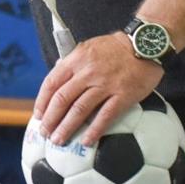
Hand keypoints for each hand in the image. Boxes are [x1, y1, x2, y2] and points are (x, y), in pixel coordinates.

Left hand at [33, 32, 162, 146]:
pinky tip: (86, 141)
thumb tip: (57, 82)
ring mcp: (105, 84)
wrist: (146, 43)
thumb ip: (72, 64)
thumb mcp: (87, 48)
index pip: (51, 83)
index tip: (38, 116)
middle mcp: (87, 72)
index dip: (42, 102)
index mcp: (75, 60)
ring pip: (80, 109)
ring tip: (59, 140)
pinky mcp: (123, 94)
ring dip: (66, 127)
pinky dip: (94, 130)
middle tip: (45, 133)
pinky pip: (106, 115)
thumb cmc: (114, 48)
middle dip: (50, 119)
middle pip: (62, 99)